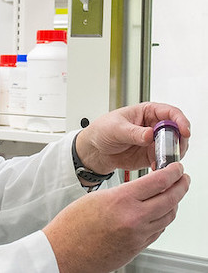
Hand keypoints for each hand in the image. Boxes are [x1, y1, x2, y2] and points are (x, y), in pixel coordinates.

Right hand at [43, 163, 189, 272]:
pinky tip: (158, 214)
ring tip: (172, 195)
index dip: (173, 172)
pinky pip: (158, 231)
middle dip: (181, 186)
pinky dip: (163, 219)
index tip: (176, 167)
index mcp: (121, 200)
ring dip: (174, 203)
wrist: (64, 252)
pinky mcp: (137, 248)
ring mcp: (138, 235)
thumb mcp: (95, 198)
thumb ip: (122, 193)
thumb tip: (140, 190)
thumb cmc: (72, 226)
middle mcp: (133, 218)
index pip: (158, 182)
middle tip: (182, 178)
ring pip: (168, 216)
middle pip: (170, 199)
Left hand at [75, 102, 189, 173]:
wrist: (94, 150)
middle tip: (174, 150)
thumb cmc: (102, 131)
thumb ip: (133, 132)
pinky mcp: (151, 156)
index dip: (180, 121)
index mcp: (147, 112)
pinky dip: (165, 165)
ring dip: (173, 155)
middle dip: (180, 141)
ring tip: (164, 161)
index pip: (170, 112)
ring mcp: (154, 142)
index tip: (184, 131)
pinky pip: (164, 160)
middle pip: (177, 131)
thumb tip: (149, 134)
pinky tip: (157, 168)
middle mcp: (154, 126)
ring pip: (174, 147)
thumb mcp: (115, 128)